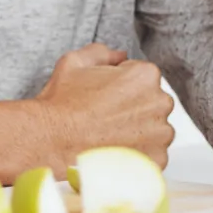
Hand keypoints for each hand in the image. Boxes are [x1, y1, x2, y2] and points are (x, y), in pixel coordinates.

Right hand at [32, 43, 174, 169]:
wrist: (51, 142)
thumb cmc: (62, 105)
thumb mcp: (75, 62)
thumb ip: (102, 52)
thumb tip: (118, 55)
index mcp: (145, 75)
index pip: (142, 76)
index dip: (121, 86)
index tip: (106, 97)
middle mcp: (159, 103)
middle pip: (152, 103)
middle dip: (133, 108)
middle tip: (105, 116)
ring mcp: (160, 134)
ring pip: (155, 130)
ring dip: (138, 132)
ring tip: (108, 136)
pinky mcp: (157, 160)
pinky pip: (152, 155)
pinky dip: (137, 155)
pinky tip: (114, 151)